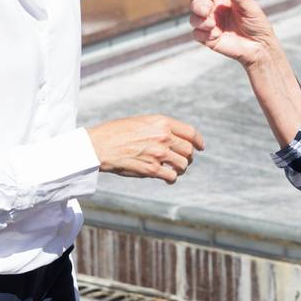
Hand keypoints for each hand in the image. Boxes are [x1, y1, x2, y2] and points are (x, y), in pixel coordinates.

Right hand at [87, 115, 203, 183]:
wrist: (99, 145)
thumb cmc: (116, 132)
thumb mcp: (141, 121)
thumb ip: (159, 128)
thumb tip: (173, 137)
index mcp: (162, 122)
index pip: (190, 132)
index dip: (198, 141)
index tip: (201, 147)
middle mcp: (163, 137)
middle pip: (189, 150)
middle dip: (188, 157)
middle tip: (183, 161)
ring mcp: (159, 154)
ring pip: (183, 164)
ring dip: (181, 169)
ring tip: (174, 170)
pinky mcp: (151, 169)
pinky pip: (172, 176)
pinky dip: (172, 179)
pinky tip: (167, 179)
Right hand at [188, 0, 275, 66]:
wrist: (259, 47)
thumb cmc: (258, 25)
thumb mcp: (252, 9)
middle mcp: (214, 9)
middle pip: (195, 2)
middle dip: (198, 5)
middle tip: (207, 10)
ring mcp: (210, 24)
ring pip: (193, 18)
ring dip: (200, 20)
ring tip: (213, 25)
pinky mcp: (208, 38)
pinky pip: (196, 34)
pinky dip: (202, 34)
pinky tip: (216, 35)